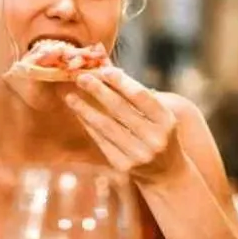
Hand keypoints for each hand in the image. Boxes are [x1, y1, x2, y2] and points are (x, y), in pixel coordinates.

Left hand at [64, 67, 184, 183]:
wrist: (167, 172)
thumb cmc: (158, 132)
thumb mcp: (157, 113)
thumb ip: (134, 92)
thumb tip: (105, 66)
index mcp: (166, 121)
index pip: (140, 96)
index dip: (120, 82)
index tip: (103, 70)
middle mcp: (154, 139)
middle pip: (120, 110)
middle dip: (98, 91)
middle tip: (81, 78)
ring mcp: (138, 155)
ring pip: (106, 127)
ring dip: (86, 110)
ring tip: (70, 96)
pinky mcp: (123, 166)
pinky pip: (101, 141)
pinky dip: (89, 125)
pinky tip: (79, 114)